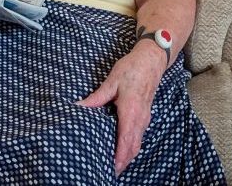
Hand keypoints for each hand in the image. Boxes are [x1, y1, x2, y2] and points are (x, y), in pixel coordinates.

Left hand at [77, 45, 165, 174]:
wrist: (151, 60)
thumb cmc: (132, 69)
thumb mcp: (111, 82)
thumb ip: (96, 98)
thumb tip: (80, 107)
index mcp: (131, 111)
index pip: (126, 140)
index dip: (120, 156)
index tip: (113, 168)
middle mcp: (140, 118)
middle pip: (133, 146)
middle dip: (123, 161)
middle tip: (111, 171)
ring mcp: (145, 117)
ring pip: (137, 142)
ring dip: (128, 155)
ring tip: (115, 164)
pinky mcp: (145, 115)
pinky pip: (139, 135)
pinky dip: (132, 146)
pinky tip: (123, 148)